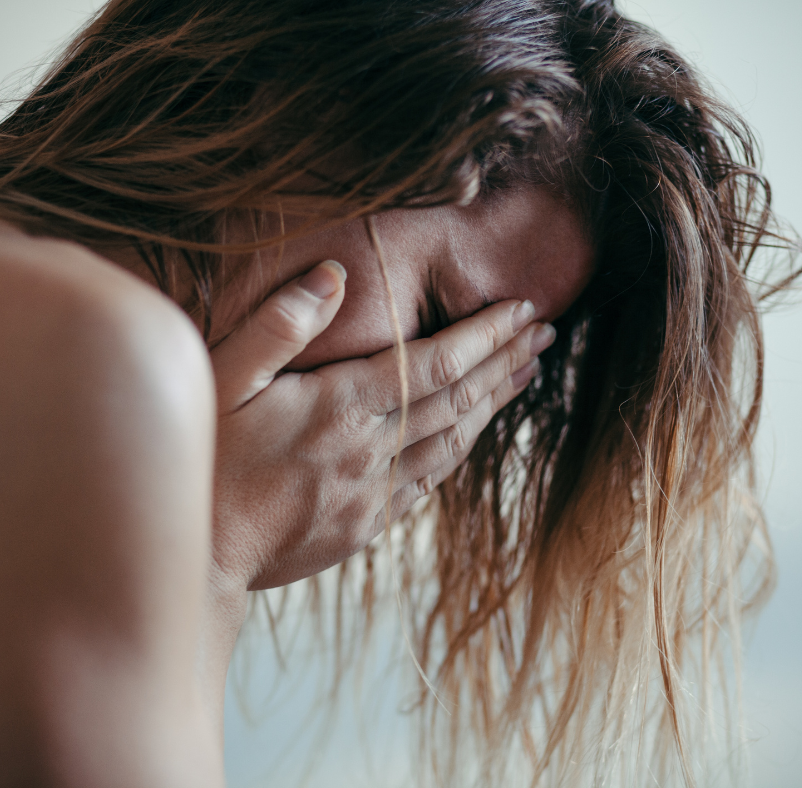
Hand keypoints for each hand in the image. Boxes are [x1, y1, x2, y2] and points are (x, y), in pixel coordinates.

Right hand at [209, 260, 554, 590]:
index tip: (522, 309)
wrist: (202, 555)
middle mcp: (372, 448)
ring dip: (496, 403)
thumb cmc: (205, 459)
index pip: (437, 361)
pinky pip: (432, 481)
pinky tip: (475, 431)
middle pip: (460, 399)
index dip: (486, 333)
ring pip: (455, 441)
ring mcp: (376, 491)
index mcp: (342, 405)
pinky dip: (462, 448)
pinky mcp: (370, 524)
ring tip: (528, 373)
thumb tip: (334, 275)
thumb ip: (279, 325)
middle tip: (545, 332)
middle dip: (507, 360)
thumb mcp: (222, 379)